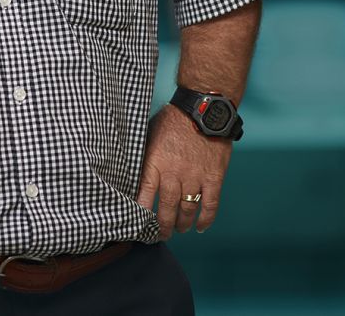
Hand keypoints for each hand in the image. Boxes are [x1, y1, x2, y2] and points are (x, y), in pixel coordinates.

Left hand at [135, 104, 231, 237]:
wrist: (203, 109)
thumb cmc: (173, 119)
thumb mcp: (149, 135)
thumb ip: (144, 158)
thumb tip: (130, 173)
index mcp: (154, 163)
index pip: (143, 196)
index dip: (140, 214)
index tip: (137, 224)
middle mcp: (174, 174)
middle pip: (166, 209)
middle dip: (161, 227)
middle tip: (159, 235)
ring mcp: (195, 177)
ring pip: (187, 210)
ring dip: (182, 224)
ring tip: (179, 229)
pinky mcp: (214, 177)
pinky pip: (210, 205)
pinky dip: (205, 219)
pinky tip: (200, 227)